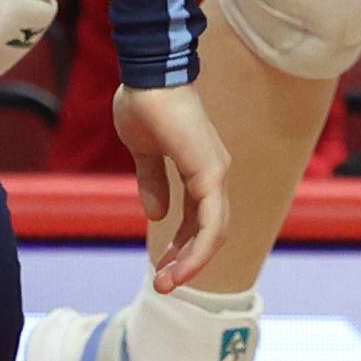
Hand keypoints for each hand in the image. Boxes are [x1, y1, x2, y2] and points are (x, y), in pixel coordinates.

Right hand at [114, 81, 231, 288]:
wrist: (148, 76)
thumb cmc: (145, 105)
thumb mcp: (144, 153)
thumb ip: (153, 181)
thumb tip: (156, 215)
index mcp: (201, 169)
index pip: (201, 219)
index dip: (182, 246)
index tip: (160, 267)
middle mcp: (214, 174)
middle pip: (210, 231)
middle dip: (186, 261)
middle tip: (162, 285)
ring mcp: (215, 173)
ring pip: (214, 232)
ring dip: (191, 263)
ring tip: (164, 284)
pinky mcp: (209, 172)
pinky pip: (210, 222)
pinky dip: (198, 250)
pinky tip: (177, 267)